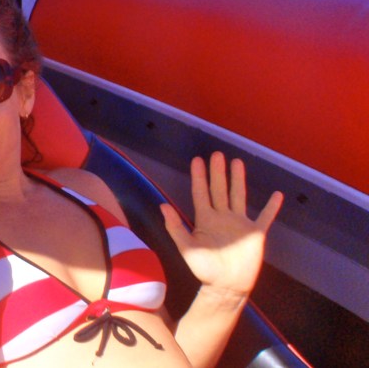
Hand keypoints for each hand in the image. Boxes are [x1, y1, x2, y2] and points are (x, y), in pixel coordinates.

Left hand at [163, 152, 282, 298]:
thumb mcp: (186, 248)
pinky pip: (265, 217)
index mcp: (205, 219)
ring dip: (238, 180)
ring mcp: (240, 224)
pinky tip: (277, 195)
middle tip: (217, 154)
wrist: (226, 286)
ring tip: (237, 162)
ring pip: (239, 196)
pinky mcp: (255, 233)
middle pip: (220, 189)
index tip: (197, 160)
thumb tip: (162, 206)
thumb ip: (175, 227)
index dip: (199, 176)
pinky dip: (271, 207)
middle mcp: (222, 217)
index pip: (201, 192)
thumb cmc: (205, 269)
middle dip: (218, 172)